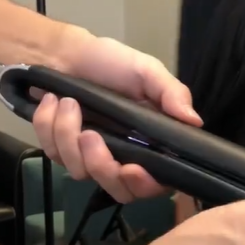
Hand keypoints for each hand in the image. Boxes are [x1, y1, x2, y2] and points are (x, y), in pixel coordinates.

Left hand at [32, 34, 199, 202]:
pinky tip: (52, 102)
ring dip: (69, 135)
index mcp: (150, 145)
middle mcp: (123, 158)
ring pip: (80, 171)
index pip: (154, 183)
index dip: (144, 184)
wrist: (64, 53)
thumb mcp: (147, 72)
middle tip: (90, 134)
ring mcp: (89, 158)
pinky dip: (48, 126)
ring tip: (68, 101)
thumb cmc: (111, 63)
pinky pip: (53, 154)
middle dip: (101, 165)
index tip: (131, 169)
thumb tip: (195, 121)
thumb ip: (171, 94)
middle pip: (118, 190)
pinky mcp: (60, 152)